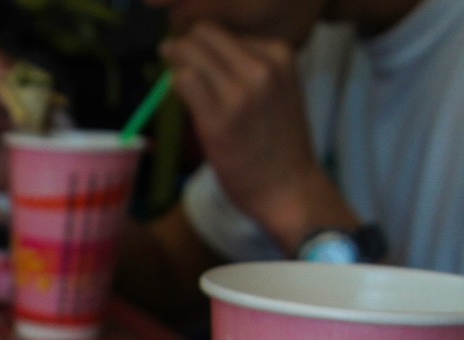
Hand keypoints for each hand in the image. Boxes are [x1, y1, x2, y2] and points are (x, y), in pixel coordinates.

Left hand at [164, 22, 353, 250]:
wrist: (289, 187)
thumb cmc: (278, 142)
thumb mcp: (275, 89)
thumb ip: (246, 66)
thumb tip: (200, 48)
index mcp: (280, 53)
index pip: (226, 29)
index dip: (203, 40)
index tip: (193, 53)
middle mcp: (263, 66)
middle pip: (205, 33)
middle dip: (185, 44)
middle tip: (174, 57)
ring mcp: (241, 92)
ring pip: (190, 53)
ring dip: (176, 61)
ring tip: (175, 75)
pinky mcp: (219, 118)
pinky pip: (184, 81)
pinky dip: (175, 84)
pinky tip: (178, 95)